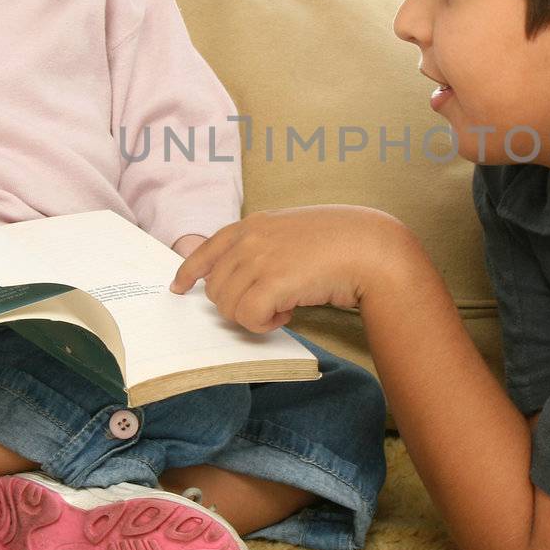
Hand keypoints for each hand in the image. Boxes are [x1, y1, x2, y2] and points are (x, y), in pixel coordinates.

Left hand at [169, 206, 409, 331]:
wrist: (371, 247)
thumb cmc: (342, 242)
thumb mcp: (293, 233)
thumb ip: (264, 247)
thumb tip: (242, 278)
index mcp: (253, 224)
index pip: (206, 249)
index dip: (188, 271)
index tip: (179, 286)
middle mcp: (250, 238)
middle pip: (216, 289)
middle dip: (236, 305)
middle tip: (270, 305)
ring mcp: (259, 259)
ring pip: (228, 307)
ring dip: (254, 316)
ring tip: (284, 306)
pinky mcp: (271, 282)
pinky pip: (248, 318)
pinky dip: (265, 324)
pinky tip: (288, 313)